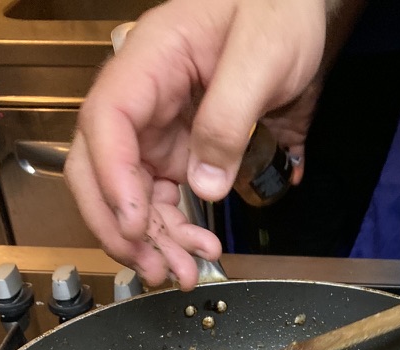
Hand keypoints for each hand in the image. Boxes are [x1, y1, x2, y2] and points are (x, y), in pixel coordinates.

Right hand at [64, 0, 328, 287]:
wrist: (299, 12)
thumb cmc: (278, 12)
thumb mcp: (263, 57)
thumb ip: (230, 118)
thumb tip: (206, 183)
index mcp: (151, 61)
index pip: (107, 122)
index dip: (112, 179)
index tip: (133, 222)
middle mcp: (145, 100)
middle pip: (101, 168)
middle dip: (120, 225)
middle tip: (151, 265)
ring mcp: (160, 129)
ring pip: (132, 195)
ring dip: (150, 241)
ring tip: (183, 272)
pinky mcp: (182, 152)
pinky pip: (164, 199)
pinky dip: (174, 232)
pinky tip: (198, 250)